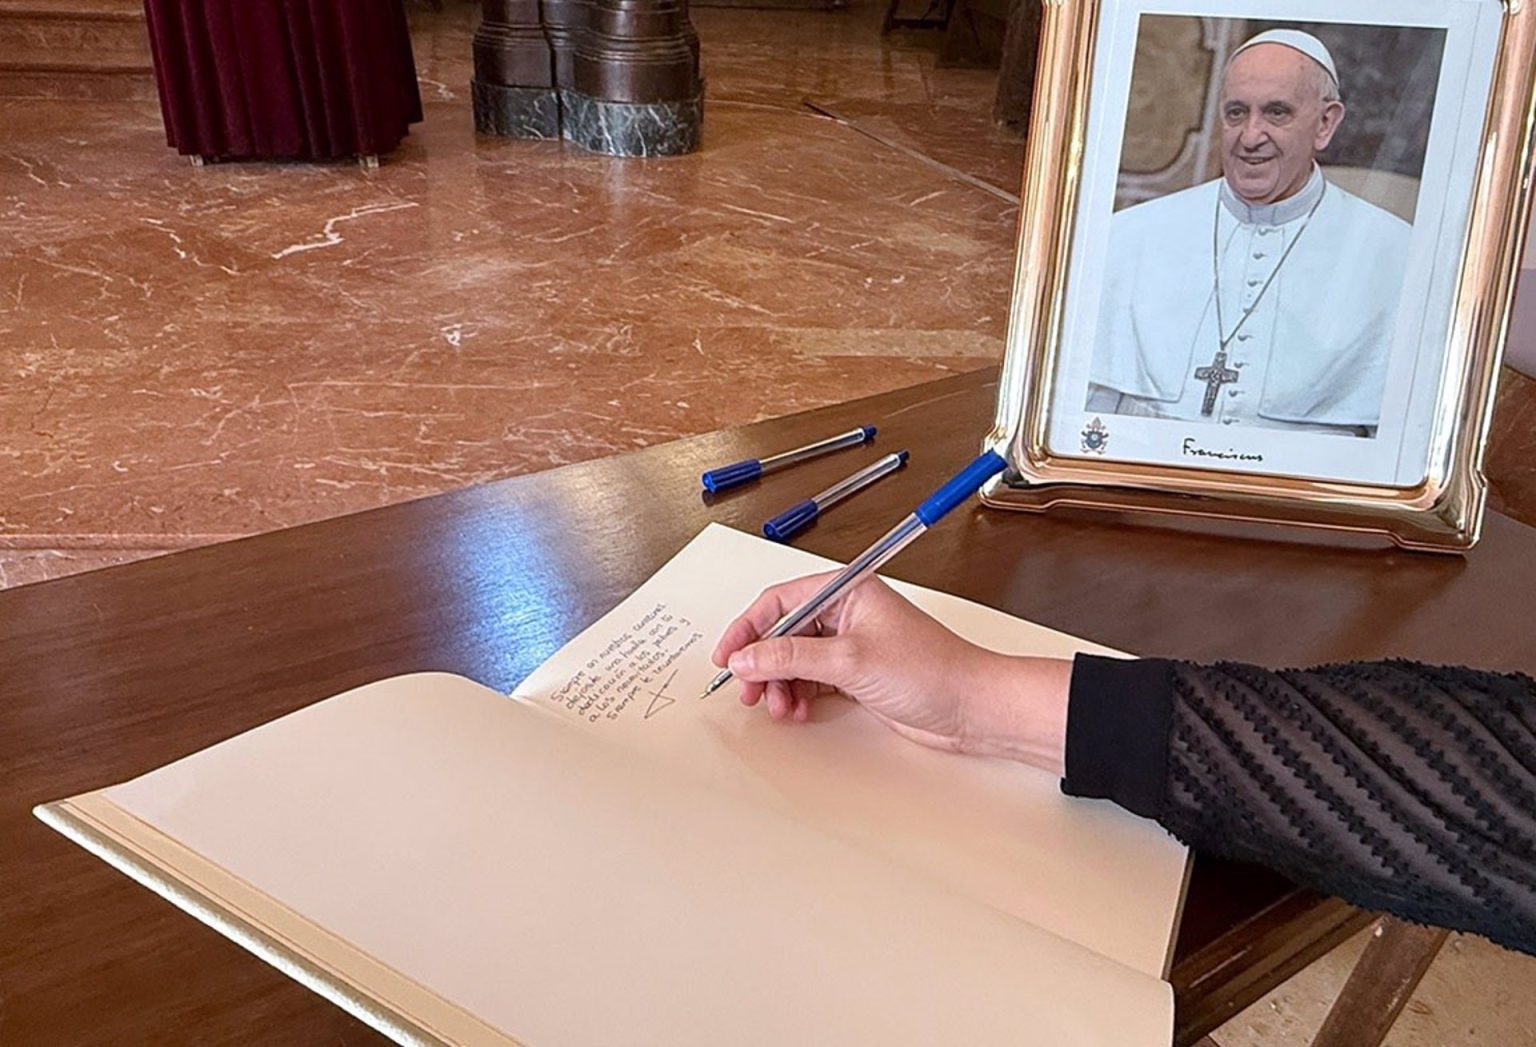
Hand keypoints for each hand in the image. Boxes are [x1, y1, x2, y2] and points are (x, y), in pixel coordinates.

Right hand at [710, 573, 1072, 774]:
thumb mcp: (849, 660)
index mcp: (846, 590)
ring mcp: (850, 645)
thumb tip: (748, 656)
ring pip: (794, 661)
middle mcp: (846, 613)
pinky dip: (797, 696)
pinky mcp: (856, 674)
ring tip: (779, 707)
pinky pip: (811, 680)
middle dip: (762, 664)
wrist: (969, 706)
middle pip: (782, 633)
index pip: (779, 602)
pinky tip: (796, 710)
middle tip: (749, 690)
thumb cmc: (931, 669)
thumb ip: (790, 657)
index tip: (728, 655)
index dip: (748, 628)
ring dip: (779, 685)